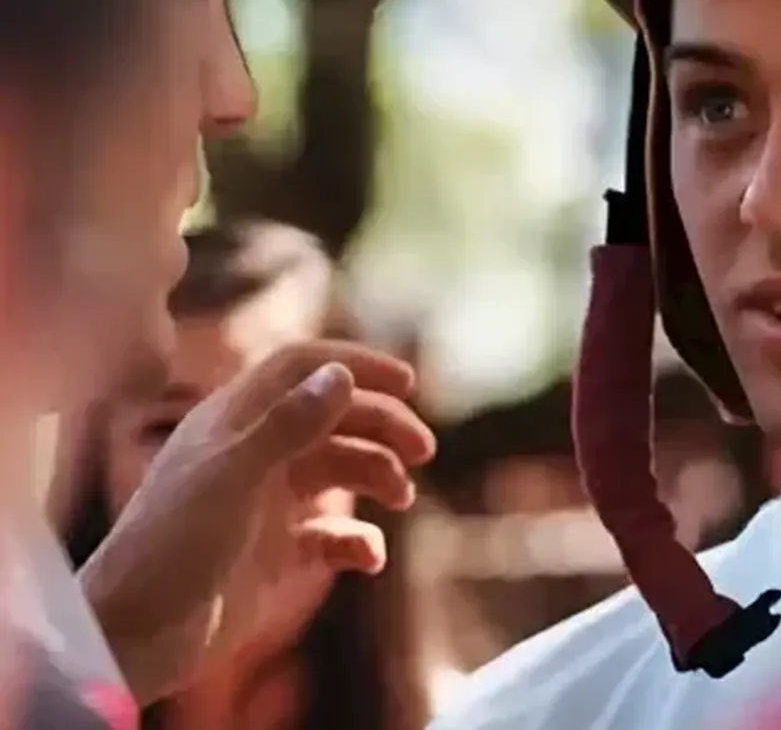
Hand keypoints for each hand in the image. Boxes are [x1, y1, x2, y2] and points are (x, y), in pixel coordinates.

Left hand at [78, 341, 435, 703]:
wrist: (134, 636)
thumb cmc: (172, 545)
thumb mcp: (232, 476)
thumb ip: (289, 424)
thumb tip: (343, 374)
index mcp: (235, 420)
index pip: (303, 368)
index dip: (355, 365)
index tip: (407, 383)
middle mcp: (255, 453)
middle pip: (334, 417)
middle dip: (383, 427)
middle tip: (425, 451)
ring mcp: (266, 503)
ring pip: (341, 470)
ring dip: (378, 476)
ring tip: (402, 498)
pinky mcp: (276, 553)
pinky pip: (333, 535)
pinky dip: (358, 540)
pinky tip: (368, 556)